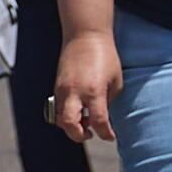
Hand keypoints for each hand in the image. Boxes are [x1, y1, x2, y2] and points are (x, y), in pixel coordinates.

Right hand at [49, 28, 122, 143]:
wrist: (85, 35)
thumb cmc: (105, 56)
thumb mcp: (115, 81)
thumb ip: (108, 102)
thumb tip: (102, 117)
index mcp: (95, 91)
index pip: (99, 122)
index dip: (106, 134)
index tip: (111, 136)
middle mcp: (75, 92)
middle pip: (70, 125)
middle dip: (79, 135)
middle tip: (89, 133)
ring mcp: (63, 89)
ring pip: (59, 118)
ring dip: (71, 125)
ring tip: (84, 119)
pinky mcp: (56, 86)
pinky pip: (57, 108)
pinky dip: (66, 115)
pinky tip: (77, 110)